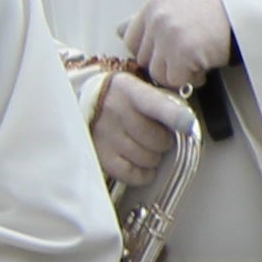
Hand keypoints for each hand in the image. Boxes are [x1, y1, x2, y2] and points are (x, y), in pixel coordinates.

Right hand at [85, 68, 189, 193]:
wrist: (73, 103)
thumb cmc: (116, 98)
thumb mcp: (137, 87)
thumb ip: (162, 102)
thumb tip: (187, 122)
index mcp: (130, 90)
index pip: (156, 104)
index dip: (174, 115)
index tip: (188, 122)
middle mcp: (116, 112)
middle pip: (156, 139)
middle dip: (164, 141)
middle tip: (158, 137)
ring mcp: (105, 135)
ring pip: (147, 158)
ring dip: (154, 157)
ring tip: (147, 148)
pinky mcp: (98, 155)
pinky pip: (131, 173)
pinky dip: (143, 174)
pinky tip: (144, 167)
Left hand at [121, 0, 234, 92]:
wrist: (246, 14)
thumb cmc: (216, 10)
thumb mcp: (179, 2)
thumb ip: (152, 17)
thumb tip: (120, 30)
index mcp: (154, 4)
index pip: (131, 39)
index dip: (149, 51)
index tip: (165, 54)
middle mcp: (157, 18)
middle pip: (143, 59)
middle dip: (163, 64)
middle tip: (186, 60)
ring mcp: (169, 35)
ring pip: (157, 73)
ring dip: (177, 74)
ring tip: (197, 64)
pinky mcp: (183, 53)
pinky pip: (176, 80)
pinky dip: (191, 79)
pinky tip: (204, 68)